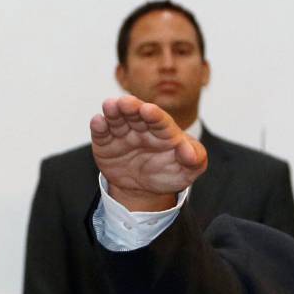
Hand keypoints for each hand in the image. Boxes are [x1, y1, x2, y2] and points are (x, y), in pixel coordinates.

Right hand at [90, 95, 207, 210]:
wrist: (147, 191)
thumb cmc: (171, 174)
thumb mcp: (189, 171)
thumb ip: (195, 159)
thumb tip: (189, 153)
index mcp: (164, 131)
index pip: (160, 121)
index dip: (154, 115)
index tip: (149, 110)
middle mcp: (142, 128)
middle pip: (136, 114)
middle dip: (131, 107)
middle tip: (126, 102)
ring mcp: (123, 134)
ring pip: (117, 119)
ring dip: (113, 111)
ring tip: (110, 105)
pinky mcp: (105, 144)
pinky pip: (101, 133)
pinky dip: (98, 126)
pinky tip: (98, 121)